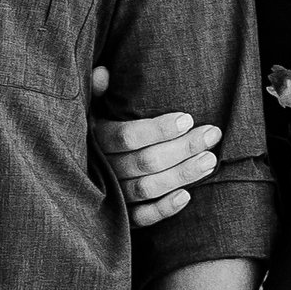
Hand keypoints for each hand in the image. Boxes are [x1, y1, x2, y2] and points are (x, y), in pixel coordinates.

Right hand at [90, 64, 218, 228]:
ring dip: (181, 175)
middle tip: (211, 135)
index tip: (188, 119)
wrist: (79, 173)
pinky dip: (163, 209)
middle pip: (145, 161)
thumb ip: (96, 91)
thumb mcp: (90, 108)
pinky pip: (141, 218)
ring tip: (210, 161)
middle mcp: (102, 169)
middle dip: (182, 148)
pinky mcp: (119, 217)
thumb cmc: (94, 131)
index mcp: (95, 139)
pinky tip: (186, 196)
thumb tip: (103, 72)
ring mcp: (110, 195)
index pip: (127, 136)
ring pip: (147, 188)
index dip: (158, 130)